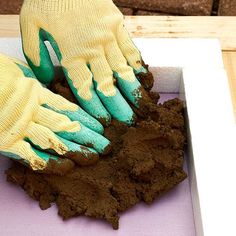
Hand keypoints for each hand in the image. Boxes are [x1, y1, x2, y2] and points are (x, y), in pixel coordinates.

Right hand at [0, 54, 109, 173]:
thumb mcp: (17, 69)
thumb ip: (36, 77)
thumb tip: (54, 81)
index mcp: (35, 92)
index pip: (68, 109)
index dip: (86, 119)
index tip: (102, 127)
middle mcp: (32, 111)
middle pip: (66, 126)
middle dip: (87, 137)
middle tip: (106, 146)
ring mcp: (20, 127)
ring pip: (55, 140)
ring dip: (75, 150)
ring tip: (94, 157)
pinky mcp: (6, 141)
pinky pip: (31, 155)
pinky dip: (48, 162)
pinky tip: (66, 167)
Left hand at [20, 0, 148, 124]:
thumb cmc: (47, 0)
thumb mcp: (31, 26)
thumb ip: (37, 57)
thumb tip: (49, 81)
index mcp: (70, 52)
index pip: (85, 88)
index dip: (96, 107)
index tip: (105, 122)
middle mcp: (93, 48)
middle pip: (107, 84)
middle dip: (118, 106)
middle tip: (127, 123)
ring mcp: (109, 37)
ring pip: (123, 70)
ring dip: (132, 92)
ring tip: (141, 107)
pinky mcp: (119, 25)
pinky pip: (131, 49)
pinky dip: (138, 66)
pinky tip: (144, 80)